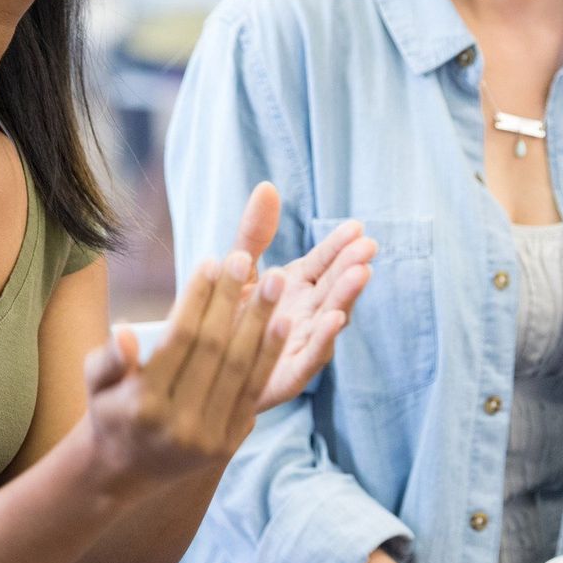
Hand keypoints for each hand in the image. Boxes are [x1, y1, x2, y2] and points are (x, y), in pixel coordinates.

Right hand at [81, 251, 289, 490]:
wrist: (127, 471)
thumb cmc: (110, 411)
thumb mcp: (95, 385)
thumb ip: (107, 358)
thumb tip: (125, 331)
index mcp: (142, 406)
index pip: (179, 339)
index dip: (197, 298)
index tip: (212, 262)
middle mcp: (178, 425)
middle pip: (214, 349)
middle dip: (232, 299)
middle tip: (246, 258)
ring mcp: (208, 438)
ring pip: (241, 368)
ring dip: (261, 321)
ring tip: (276, 281)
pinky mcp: (229, 444)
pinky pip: (254, 390)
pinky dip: (271, 355)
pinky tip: (283, 322)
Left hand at [226, 183, 374, 409]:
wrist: (194, 369)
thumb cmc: (221, 316)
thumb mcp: (238, 268)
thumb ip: (254, 233)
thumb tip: (267, 186)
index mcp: (296, 288)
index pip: (323, 263)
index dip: (338, 246)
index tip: (356, 227)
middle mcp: (304, 316)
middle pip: (332, 288)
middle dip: (351, 268)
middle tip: (368, 247)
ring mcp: (299, 346)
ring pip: (329, 321)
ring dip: (346, 298)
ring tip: (361, 274)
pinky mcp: (287, 376)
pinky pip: (310, 358)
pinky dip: (324, 339)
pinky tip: (334, 319)